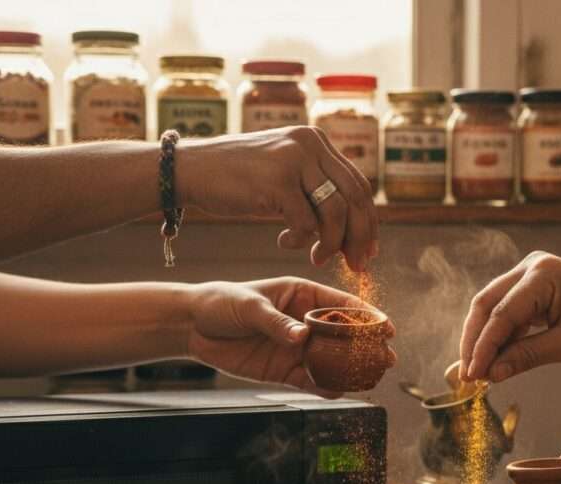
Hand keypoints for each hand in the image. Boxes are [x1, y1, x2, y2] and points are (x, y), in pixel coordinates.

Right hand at [178, 127, 377, 271]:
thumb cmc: (239, 181)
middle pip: (356, 199)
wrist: (191, 170)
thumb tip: (353, 230)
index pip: (359, 185)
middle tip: (356, 265)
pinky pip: (305, 223)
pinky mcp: (277, 180)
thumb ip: (316, 191)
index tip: (369, 251)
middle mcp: (311, 145)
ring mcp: (294, 159)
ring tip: (317, 259)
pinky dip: (299, 241)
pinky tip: (284, 243)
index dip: (369, 222)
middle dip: (359, 238)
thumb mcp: (285, 177)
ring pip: (335, 213)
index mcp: (317, 142)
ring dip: (331, 245)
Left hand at [185, 277, 395, 394]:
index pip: (342, 305)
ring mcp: (297, 348)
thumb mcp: (250, 306)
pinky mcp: (284, 370)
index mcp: (302, 296)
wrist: (193, 327)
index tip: (386, 327)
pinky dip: (324, 387)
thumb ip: (277, 322)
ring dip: (350, 370)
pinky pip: (310, 380)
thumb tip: (302, 337)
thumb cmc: (222, 303)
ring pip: (331, 361)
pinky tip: (338, 391)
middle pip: (344, 336)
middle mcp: (305, 323)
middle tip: (387, 358)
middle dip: (367, 348)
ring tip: (369, 378)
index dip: (367, 316)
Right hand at [459, 251, 560, 381]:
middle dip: (474, 342)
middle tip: (466, 376)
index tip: (472, 377)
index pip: (501, 314)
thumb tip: (491, 374)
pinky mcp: (531, 288)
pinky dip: (498, 337)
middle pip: (486, 305)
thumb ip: (527, 357)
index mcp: (544, 274)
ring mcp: (530, 275)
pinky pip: (505, 312)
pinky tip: (493, 360)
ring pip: (490, 309)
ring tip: (476, 373)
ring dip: (482, 340)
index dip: (482, 348)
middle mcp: (531, 267)